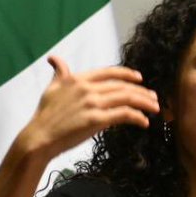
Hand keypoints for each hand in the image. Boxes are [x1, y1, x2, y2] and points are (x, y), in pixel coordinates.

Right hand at [16, 56, 159, 158]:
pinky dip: (137, 117)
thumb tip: (54, 59)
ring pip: (126, 98)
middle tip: (154, 97)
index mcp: (78, 79)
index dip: (127, 74)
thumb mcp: (51, 89)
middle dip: (142, 91)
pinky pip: (123, 114)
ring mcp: (92, 103)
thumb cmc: (45, 115)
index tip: (140, 78)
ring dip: (144, 103)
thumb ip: (59, 74)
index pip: (109, 72)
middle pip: (122, 86)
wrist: (40, 137)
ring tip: (155, 109)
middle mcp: (87, 88)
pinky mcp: (96, 119)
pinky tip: (144, 122)